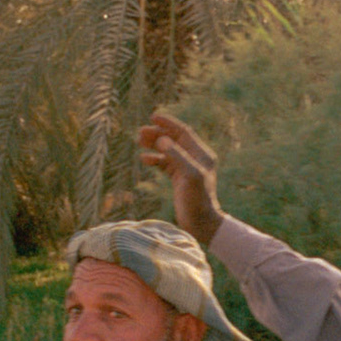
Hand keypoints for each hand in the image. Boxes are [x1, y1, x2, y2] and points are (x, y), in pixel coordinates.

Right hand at [137, 114, 225, 246]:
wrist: (201, 224)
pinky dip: (155, 159)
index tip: (153, 117)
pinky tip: (144, 159)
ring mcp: (187, 168)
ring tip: (139, 141)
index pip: (183, 132)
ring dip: (154, 145)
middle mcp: (196, 158)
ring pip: (168, 150)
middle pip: (174, 139)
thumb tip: (161, 140)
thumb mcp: (189, 176)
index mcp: (202, 154)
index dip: (168, 123)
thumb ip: (176, 156)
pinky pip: (165, 164)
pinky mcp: (180, 179)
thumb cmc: (197, 200)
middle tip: (140, 132)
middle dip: (157, 134)